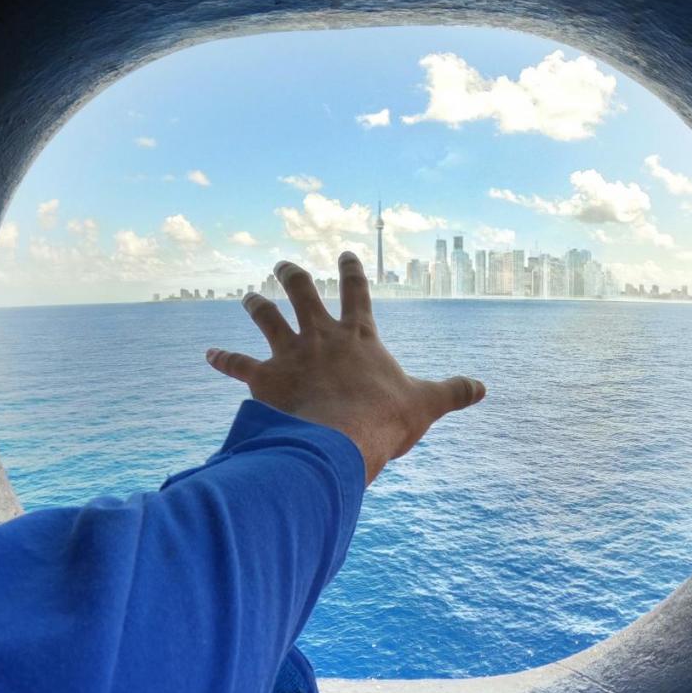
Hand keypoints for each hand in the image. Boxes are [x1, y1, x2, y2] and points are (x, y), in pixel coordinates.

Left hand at [206, 253, 485, 483]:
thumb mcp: (426, 404)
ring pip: (267, 319)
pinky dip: (222, 359)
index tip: (345, 253)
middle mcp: (321, 336)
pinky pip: (238, 364)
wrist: (339, 439)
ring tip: (249, 298)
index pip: (357, 293)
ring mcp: (290, 354)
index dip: (352, 271)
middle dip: (293, 275)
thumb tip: (483, 387)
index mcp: (359, 336)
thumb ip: (453, 392)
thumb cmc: (383, 420)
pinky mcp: (265, 378)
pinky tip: (208, 354)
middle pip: (303, 293)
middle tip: (284, 265)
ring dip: (257, 306)